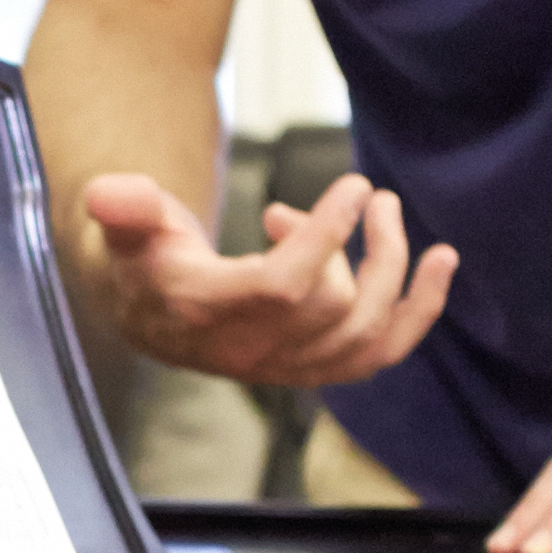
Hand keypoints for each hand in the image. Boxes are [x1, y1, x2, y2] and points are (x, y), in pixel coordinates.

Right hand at [78, 168, 455, 388]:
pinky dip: (420, 310)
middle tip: (367, 192)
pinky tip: (442, 263)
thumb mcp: (128, 227)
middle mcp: (254, 350)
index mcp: (211, 314)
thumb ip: (125, 209)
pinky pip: (384, 351)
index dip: (325, 238)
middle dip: (360, 242)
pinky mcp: (320, 367)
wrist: (157, 313)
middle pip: (336, 305)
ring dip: (394, 267)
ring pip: (368, 332)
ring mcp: (292, 366)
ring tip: (388, 209)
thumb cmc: (147, 258)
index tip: (354, 185)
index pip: (284, 286)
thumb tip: (109, 191)